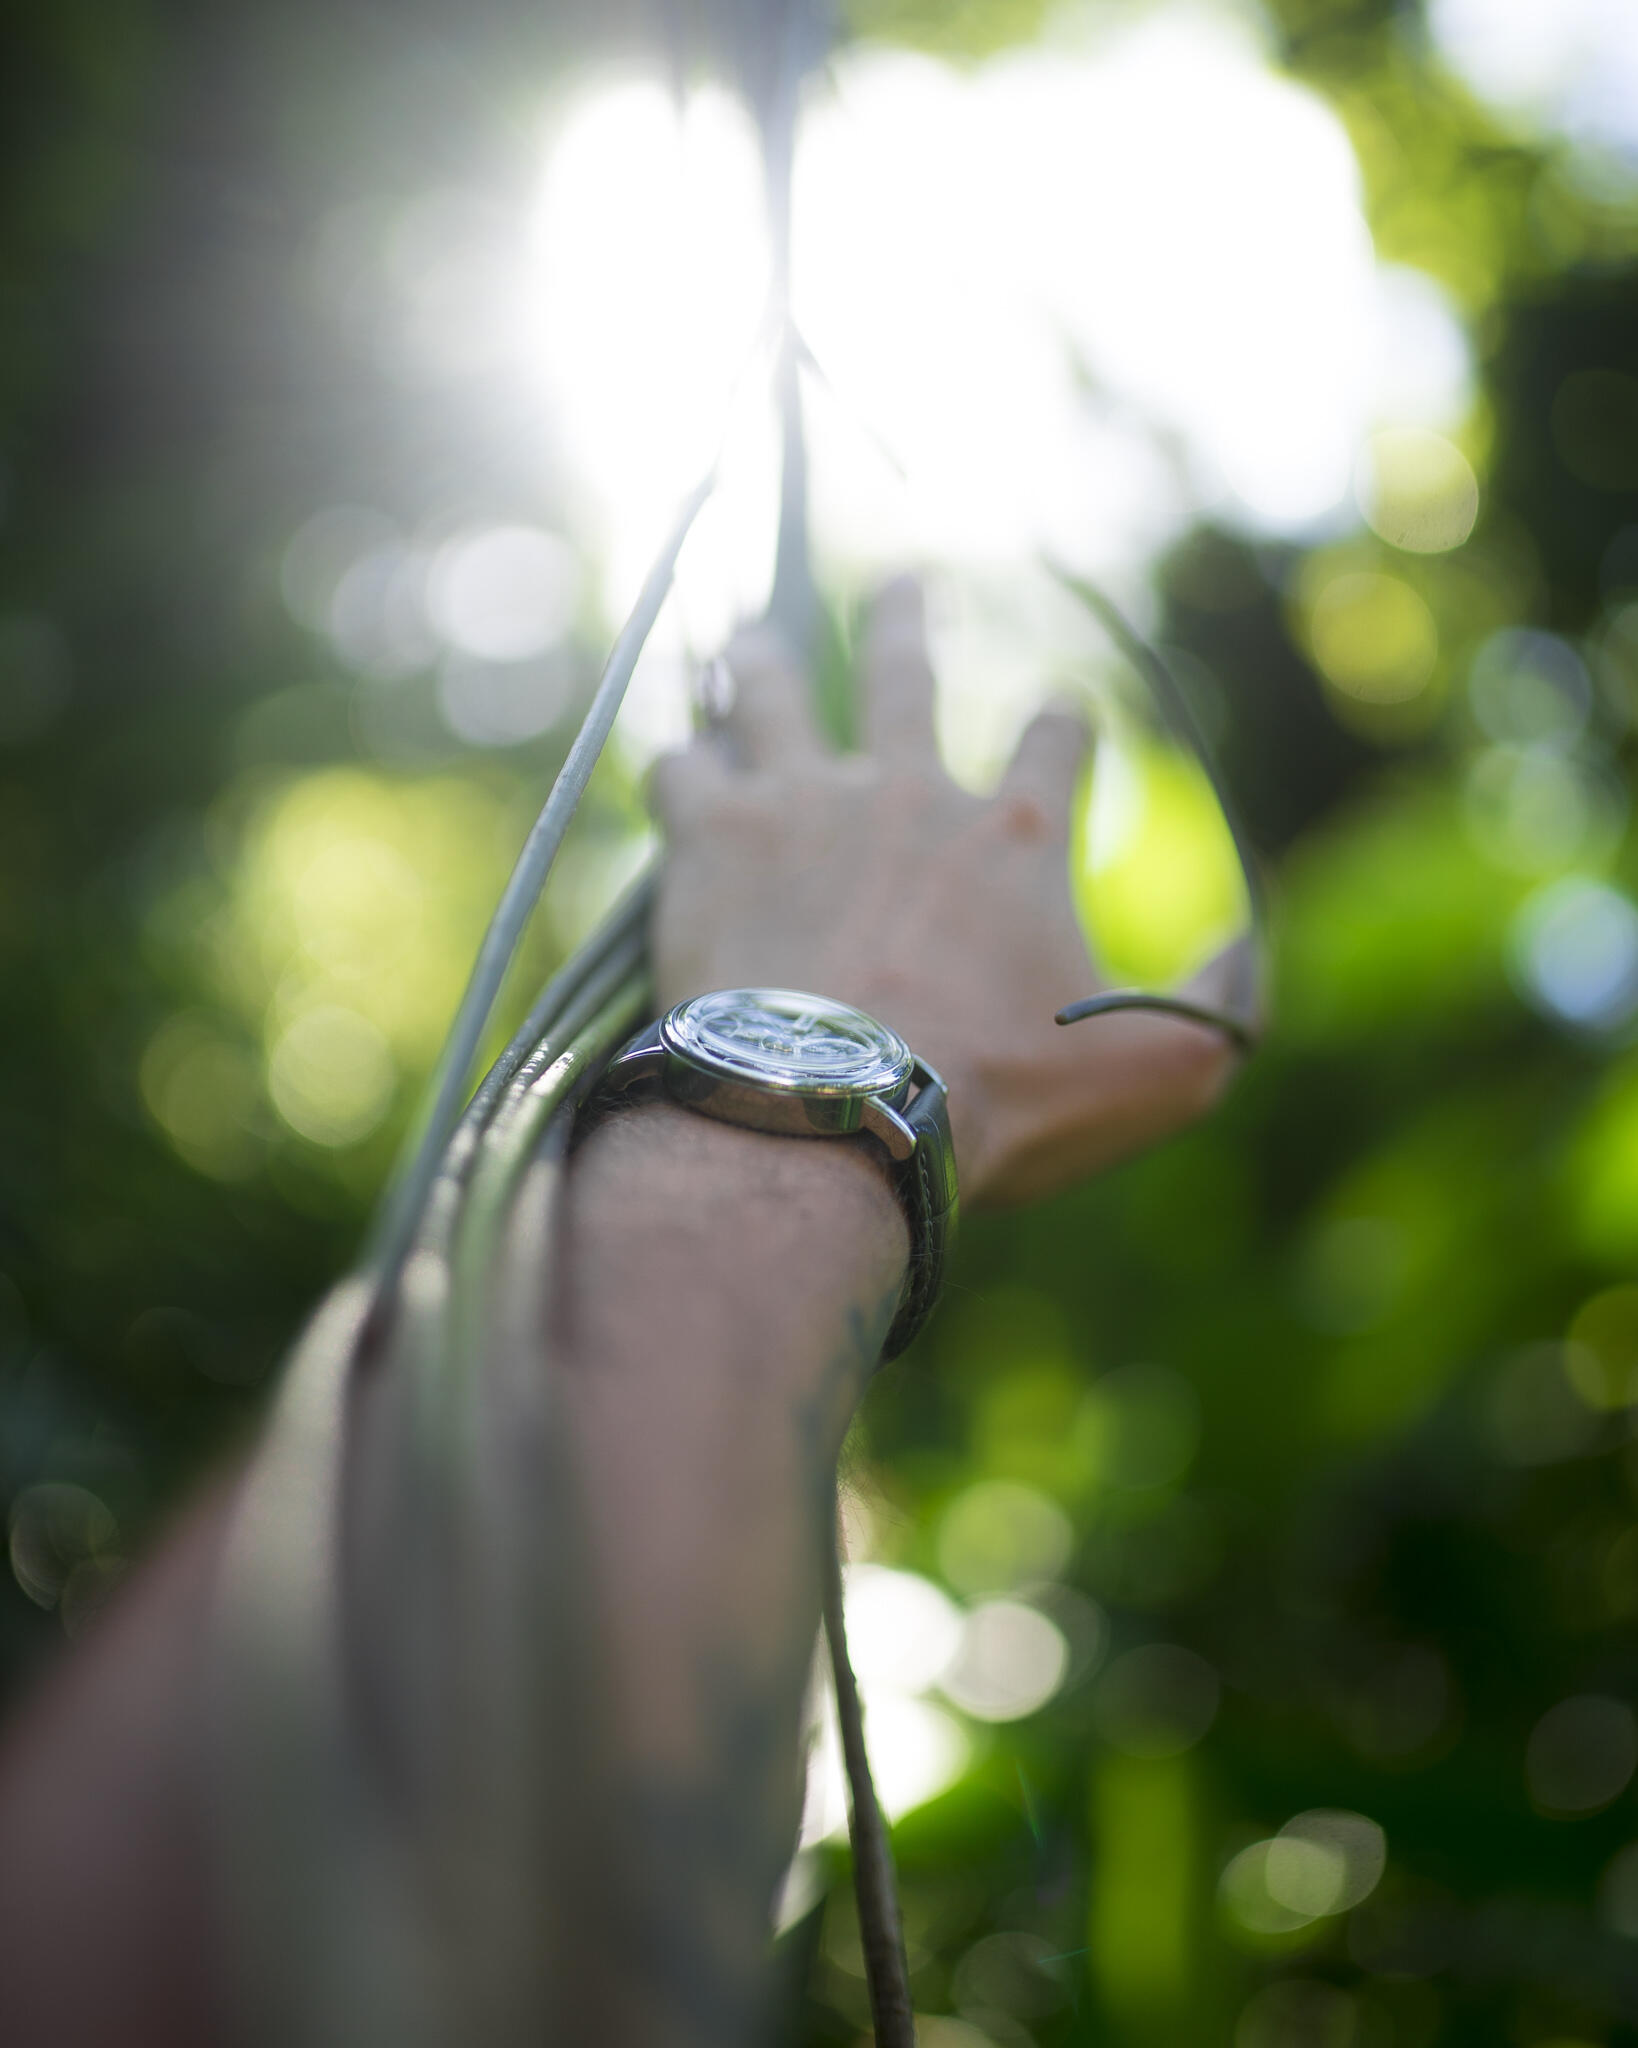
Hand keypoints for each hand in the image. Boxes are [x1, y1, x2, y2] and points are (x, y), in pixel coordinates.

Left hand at [649, 578, 1240, 1207]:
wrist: (840, 1114)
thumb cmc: (997, 1098)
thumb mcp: (1160, 1069)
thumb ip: (1221, 1007)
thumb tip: (1253, 952)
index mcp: (1015, 833)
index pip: (1057, 738)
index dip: (1064, 724)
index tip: (1061, 718)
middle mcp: (906, 790)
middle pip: (900, 669)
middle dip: (902, 619)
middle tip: (898, 584)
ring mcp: (801, 802)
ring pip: (771, 691)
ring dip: (762, 664)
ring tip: (748, 646)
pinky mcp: (711, 838)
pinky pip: (682, 767)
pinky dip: (681, 762)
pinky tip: (677, 765)